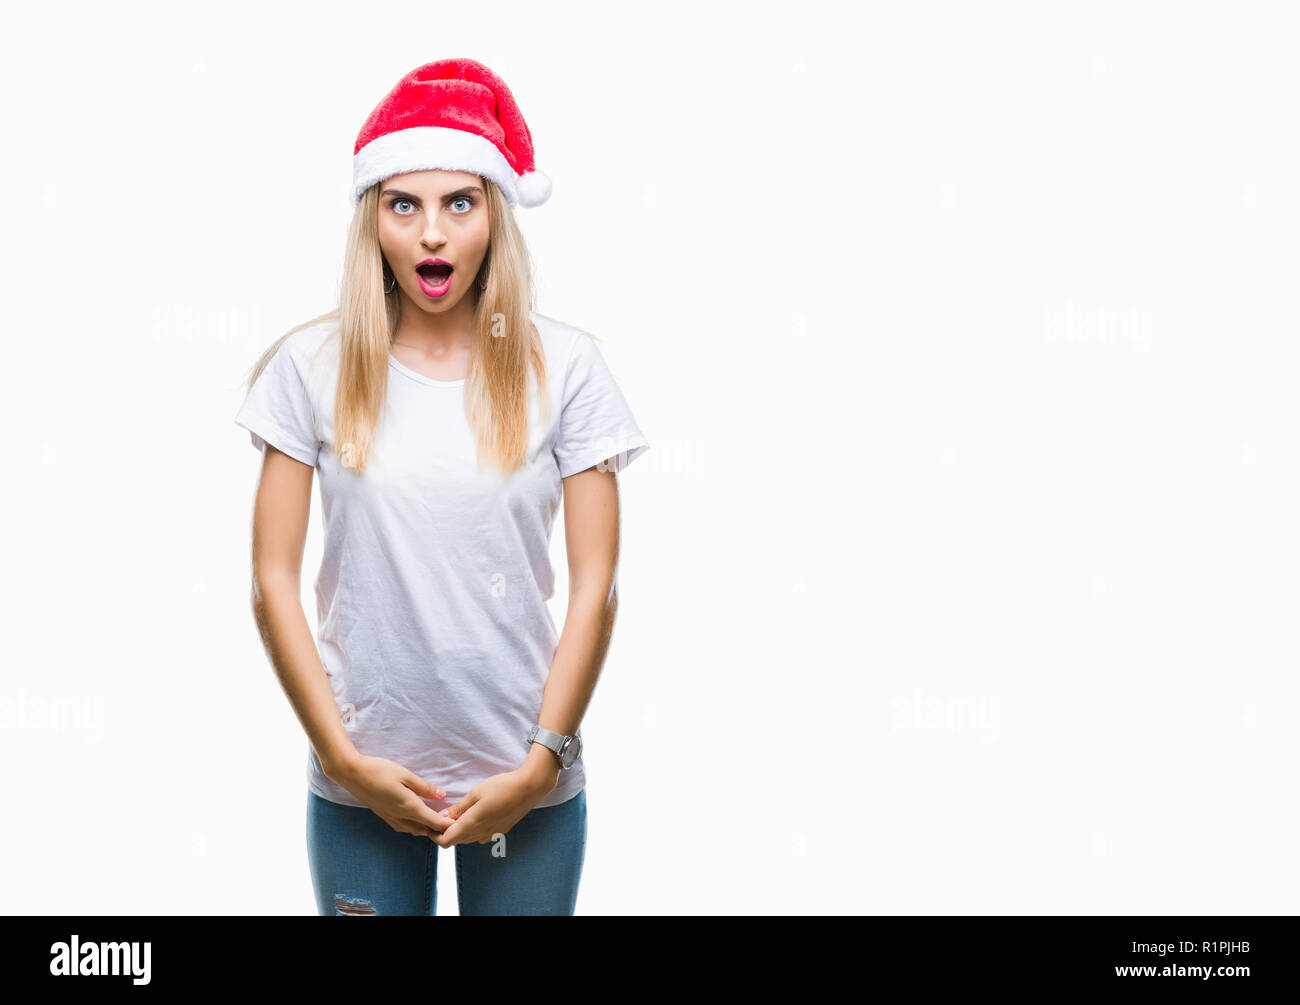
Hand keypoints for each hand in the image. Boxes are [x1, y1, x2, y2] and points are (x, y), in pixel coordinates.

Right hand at [331, 754, 452, 838]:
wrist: (352, 774)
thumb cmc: (379, 771)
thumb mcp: (405, 775)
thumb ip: (425, 787)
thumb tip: (442, 795)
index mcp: (408, 807)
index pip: (433, 822)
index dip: (447, 825)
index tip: (459, 825)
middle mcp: (400, 817)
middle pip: (424, 830)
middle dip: (438, 830)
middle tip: (452, 824)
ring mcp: (391, 818)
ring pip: (413, 830)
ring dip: (426, 829)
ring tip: (438, 822)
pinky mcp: (384, 816)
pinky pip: (403, 827)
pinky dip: (415, 826)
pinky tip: (418, 818)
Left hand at [432, 767, 551, 847]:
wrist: (529, 788)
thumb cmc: (501, 786)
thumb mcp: (476, 793)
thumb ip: (459, 807)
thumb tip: (442, 817)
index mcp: (471, 824)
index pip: (446, 841)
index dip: (434, 836)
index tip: (430, 824)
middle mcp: (480, 834)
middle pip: (456, 841)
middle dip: (446, 831)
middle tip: (441, 816)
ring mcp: (492, 834)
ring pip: (468, 839)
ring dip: (460, 831)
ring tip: (458, 814)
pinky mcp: (501, 831)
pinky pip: (481, 836)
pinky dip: (473, 830)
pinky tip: (476, 815)